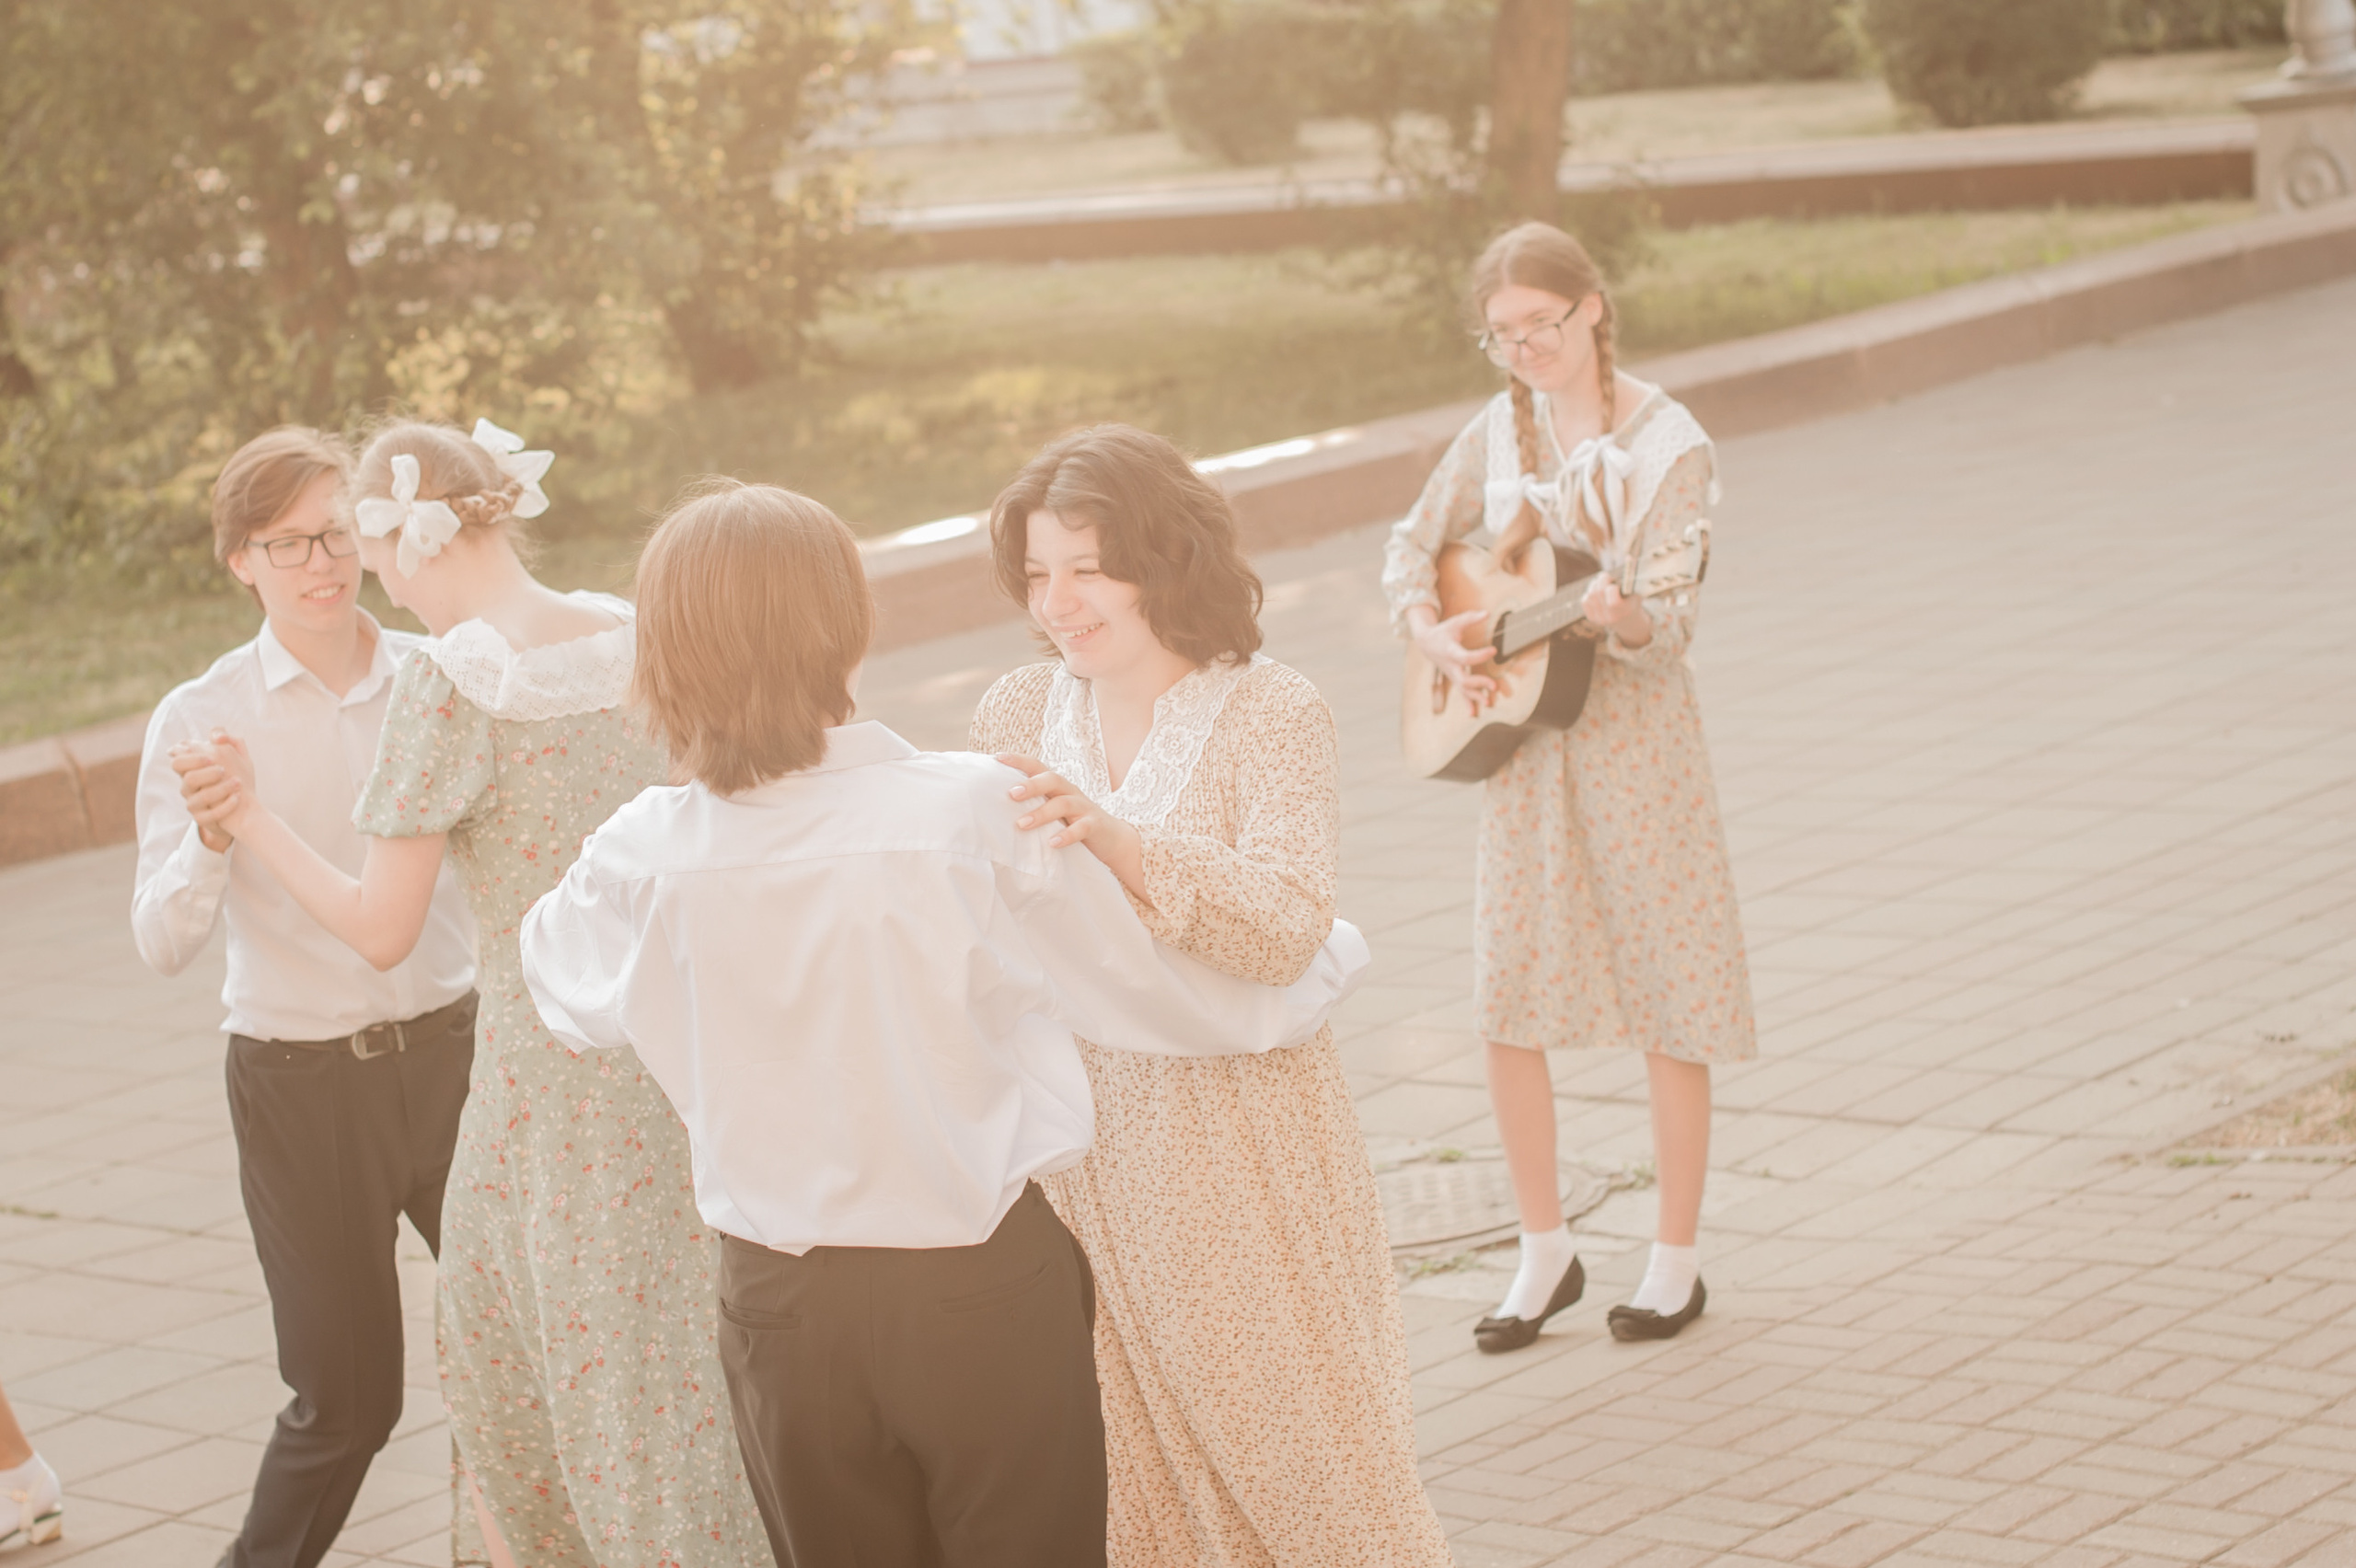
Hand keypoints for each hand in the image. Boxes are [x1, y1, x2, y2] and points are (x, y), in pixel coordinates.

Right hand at [171, 731, 259, 842]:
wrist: (243, 809)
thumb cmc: (234, 778)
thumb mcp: (235, 758)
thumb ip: (228, 741)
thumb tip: (217, 736)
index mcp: (193, 770)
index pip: (178, 760)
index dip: (190, 756)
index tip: (211, 756)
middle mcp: (189, 787)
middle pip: (187, 778)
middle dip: (204, 772)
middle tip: (223, 770)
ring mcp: (194, 804)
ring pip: (201, 796)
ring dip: (221, 788)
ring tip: (238, 783)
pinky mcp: (203, 819)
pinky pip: (209, 815)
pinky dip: (226, 806)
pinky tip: (237, 798)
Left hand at [998, 754, 1147, 899]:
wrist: (1113, 839)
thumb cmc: (1073, 823)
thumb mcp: (1053, 811)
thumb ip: (1032, 806)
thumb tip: (993, 810)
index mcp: (1057, 787)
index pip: (1037, 767)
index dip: (1019, 760)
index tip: (997, 758)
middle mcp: (1070, 792)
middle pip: (1052, 779)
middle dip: (1031, 784)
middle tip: (1011, 794)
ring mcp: (1084, 808)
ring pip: (1064, 803)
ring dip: (1042, 813)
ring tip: (1022, 824)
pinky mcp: (1095, 826)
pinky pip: (1082, 827)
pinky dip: (1067, 835)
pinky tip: (1053, 843)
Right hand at [1410, 608, 1502, 716]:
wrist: (1426, 643)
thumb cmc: (1443, 631)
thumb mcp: (1455, 622)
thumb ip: (1470, 618)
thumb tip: (1486, 613)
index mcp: (1451, 652)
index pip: (1465, 657)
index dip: (1480, 655)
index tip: (1494, 650)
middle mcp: (1451, 666)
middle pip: (1464, 679)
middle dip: (1478, 683)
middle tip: (1493, 685)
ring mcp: (1452, 675)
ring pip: (1463, 689)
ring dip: (1475, 697)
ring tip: (1489, 702)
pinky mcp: (1454, 679)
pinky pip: (1461, 693)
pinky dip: (1467, 704)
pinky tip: (1474, 713)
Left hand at [1580, 577, 1652, 648]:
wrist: (1626, 619)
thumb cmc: (1632, 599)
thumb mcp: (1637, 589)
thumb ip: (1632, 576)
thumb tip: (1628, 559)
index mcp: (1623, 610)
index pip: (1612, 597)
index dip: (1612, 587)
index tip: (1616, 584)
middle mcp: (1610, 617)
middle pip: (1599, 591)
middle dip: (1602, 580)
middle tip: (1607, 577)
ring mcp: (1599, 619)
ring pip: (1590, 594)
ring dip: (1595, 585)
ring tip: (1603, 585)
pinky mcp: (1592, 618)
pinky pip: (1585, 600)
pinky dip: (1590, 593)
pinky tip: (1598, 594)